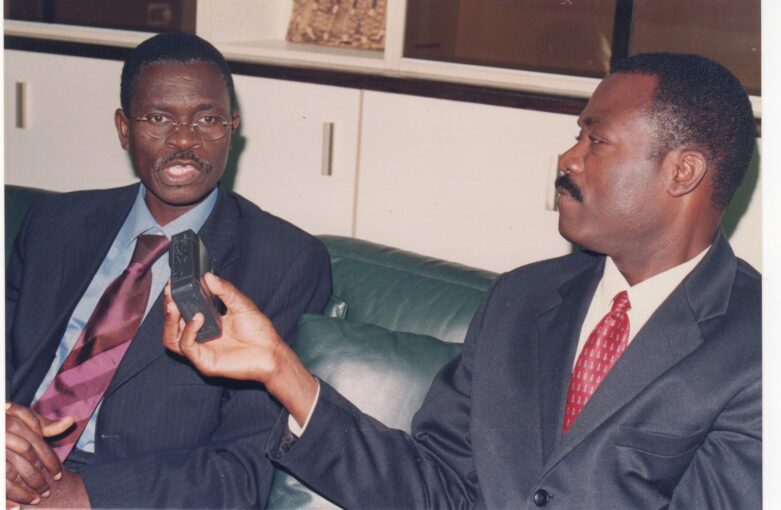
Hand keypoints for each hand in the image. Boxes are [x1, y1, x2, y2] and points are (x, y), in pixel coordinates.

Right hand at [5, 403, 72, 504]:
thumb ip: (43, 425)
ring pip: (8, 473)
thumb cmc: (5, 423)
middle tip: (47, 492)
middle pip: (25, 459)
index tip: (59, 476)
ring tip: (35, 500)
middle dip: (37, 478)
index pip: (37, 446)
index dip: (50, 462)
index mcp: (12, 421)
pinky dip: (6, 499)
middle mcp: (2, 435)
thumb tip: (70, 421)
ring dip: (22, 491)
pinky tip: (15, 508)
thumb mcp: (22, 420)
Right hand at [162, 273, 285, 381]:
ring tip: (175, 305)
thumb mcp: (241, 304)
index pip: (182, 312)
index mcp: (206, 323)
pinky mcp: (204, 362)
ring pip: (171, 339)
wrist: (272, 353)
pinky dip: (189, 331)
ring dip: (170, 321)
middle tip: (170, 293)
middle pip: (171, 326)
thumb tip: (208, 276)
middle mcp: (199, 337)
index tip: (173, 284)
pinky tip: (198, 318)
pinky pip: (187, 347)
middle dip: (168, 308)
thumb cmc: (259, 332)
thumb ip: (225, 291)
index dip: (175, 299)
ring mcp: (200, 351)